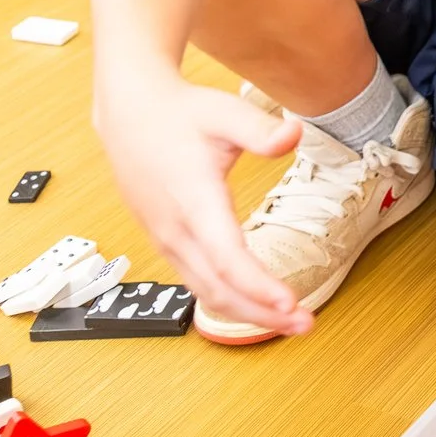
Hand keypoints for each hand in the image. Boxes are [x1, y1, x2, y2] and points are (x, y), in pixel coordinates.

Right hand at [92, 71, 308, 335]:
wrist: (129, 114)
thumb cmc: (179, 113)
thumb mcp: (225, 111)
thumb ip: (260, 129)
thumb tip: (294, 135)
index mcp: (193, 202)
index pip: (227, 258)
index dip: (259, 286)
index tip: (291, 304)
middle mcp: (176, 230)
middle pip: (219, 289)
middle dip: (263, 313)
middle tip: (306, 325)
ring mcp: (166, 240)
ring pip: (205, 292)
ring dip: (247, 313)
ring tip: (289, 321)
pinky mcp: (165, 241)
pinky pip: (196, 282)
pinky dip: (226, 300)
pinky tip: (253, 303)